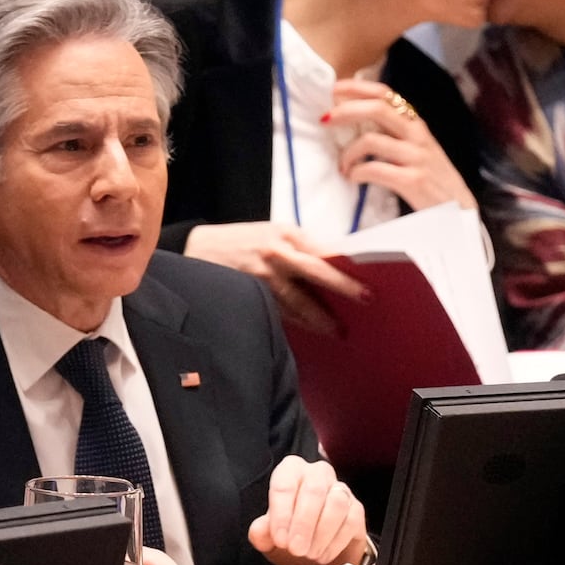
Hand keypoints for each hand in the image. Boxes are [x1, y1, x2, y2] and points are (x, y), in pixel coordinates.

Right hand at [184, 221, 364, 334]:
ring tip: (337, 330)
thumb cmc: (242, 242)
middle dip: (343, 287)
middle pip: (318, 272)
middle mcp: (276, 252)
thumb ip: (301, 248)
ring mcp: (263, 275)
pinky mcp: (251, 293)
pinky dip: (297, 321)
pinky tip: (310, 328)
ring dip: (320, 316)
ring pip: (299, 300)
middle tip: (366, 300)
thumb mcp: (273, 234)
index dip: (347, 267)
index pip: (324, 251)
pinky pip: (280, 312)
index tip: (367, 279)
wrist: (197, 248)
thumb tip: (335, 266)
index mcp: (287, 234)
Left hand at [247, 456, 367, 564]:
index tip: (280, 539)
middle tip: (296, 549)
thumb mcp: (269, 537)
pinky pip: (351, 520)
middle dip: (303, 524)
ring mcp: (339, 489)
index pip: (285, 485)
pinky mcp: (356, 508)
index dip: (282, 514)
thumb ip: (261, 532)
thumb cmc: (290, 535)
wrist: (314, 552)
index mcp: (290, 472)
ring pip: (336, 503)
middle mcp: (316, 474)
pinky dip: (336, 542)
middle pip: (313, 491)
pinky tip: (323, 554)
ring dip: (321, 533)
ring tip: (310, 554)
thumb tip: (259, 530)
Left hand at [327, 79, 475, 211]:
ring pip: (370, 141)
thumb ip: (396, 135)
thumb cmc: (434, 183)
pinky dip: (357, 173)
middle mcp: (418, 135)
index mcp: (416, 125)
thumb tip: (360, 125)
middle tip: (325, 120)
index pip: (386, 94)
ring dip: (348, 154)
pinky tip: (354, 179)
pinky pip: (374, 169)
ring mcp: (417, 157)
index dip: (357, 88)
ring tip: (343, 167)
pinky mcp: (413, 181)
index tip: (334, 89)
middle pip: (377, 109)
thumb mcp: (419, 151)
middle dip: (346, 110)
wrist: (461, 214)